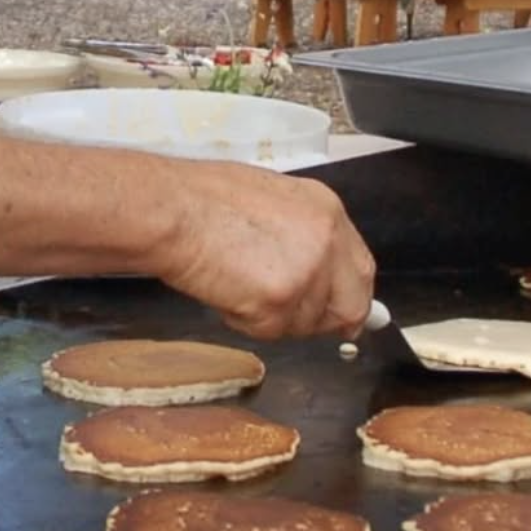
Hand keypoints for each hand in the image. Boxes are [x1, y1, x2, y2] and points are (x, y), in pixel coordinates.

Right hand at [153, 161, 375, 340]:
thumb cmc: (201, 200)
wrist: (170, 210)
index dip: (351, 297)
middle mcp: (328, 241)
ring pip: (305, 323)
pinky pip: (271, 331)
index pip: (361, 269)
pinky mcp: (280, 300)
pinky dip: (246, 322)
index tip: (345, 315)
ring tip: (236, 285)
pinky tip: (225, 293)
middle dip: (325, 322)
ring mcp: (308, 272)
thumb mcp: (272, 202)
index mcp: (328, 212)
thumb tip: (317, 270)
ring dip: (273, 318)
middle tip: (291, 318)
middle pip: (350, 304)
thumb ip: (303, 236)